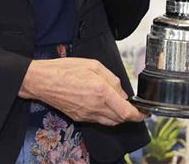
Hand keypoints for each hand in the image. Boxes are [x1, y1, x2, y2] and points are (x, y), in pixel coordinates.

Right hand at [19, 57, 146, 125]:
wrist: (43, 81)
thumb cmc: (66, 70)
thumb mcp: (95, 66)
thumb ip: (112, 79)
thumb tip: (121, 92)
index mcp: (101, 92)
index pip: (126, 112)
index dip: (139, 115)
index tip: (145, 112)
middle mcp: (95, 107)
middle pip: (120, 119)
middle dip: (129, 114)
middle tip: (132, 104)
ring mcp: (87, 115)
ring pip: (110, 122)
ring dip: (118, 116)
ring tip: (117, 103)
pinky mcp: (80, 118)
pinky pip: (99, 120)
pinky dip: (106, 115)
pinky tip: (103, 104)